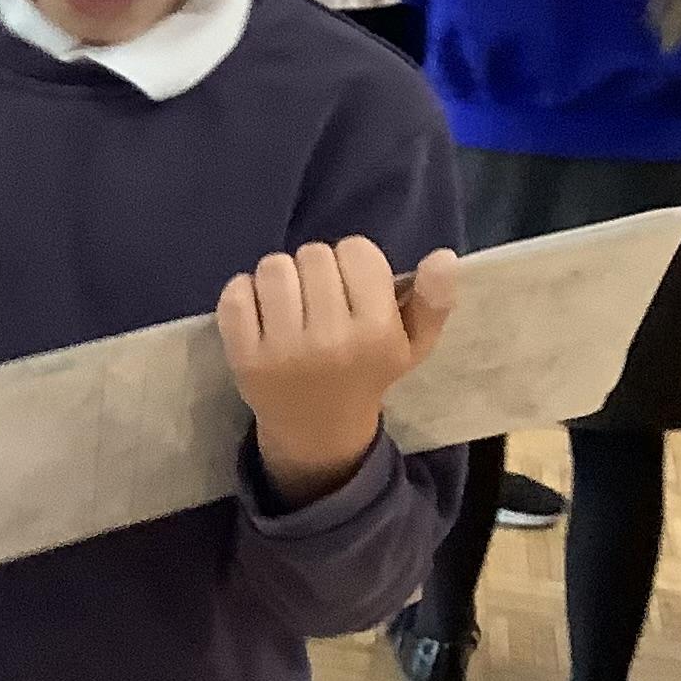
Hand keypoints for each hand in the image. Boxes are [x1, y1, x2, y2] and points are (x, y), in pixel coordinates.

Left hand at [218, 241, 458, 500]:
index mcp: (377, 334)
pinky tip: (261, 314)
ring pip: (274, 267)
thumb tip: (444, 256)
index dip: (354, 262)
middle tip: (321, 298)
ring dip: (281, 277)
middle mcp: (330, 341)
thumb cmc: (366, 374)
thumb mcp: (412, 346)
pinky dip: (245, 293)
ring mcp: (283, 350)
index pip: (358, 251)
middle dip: (317, 269)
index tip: (354, 287)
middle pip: (314, 254)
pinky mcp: (244, 356)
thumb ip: (434, 302)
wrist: (317, 430)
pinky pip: (236, 292)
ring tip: (292, 303)